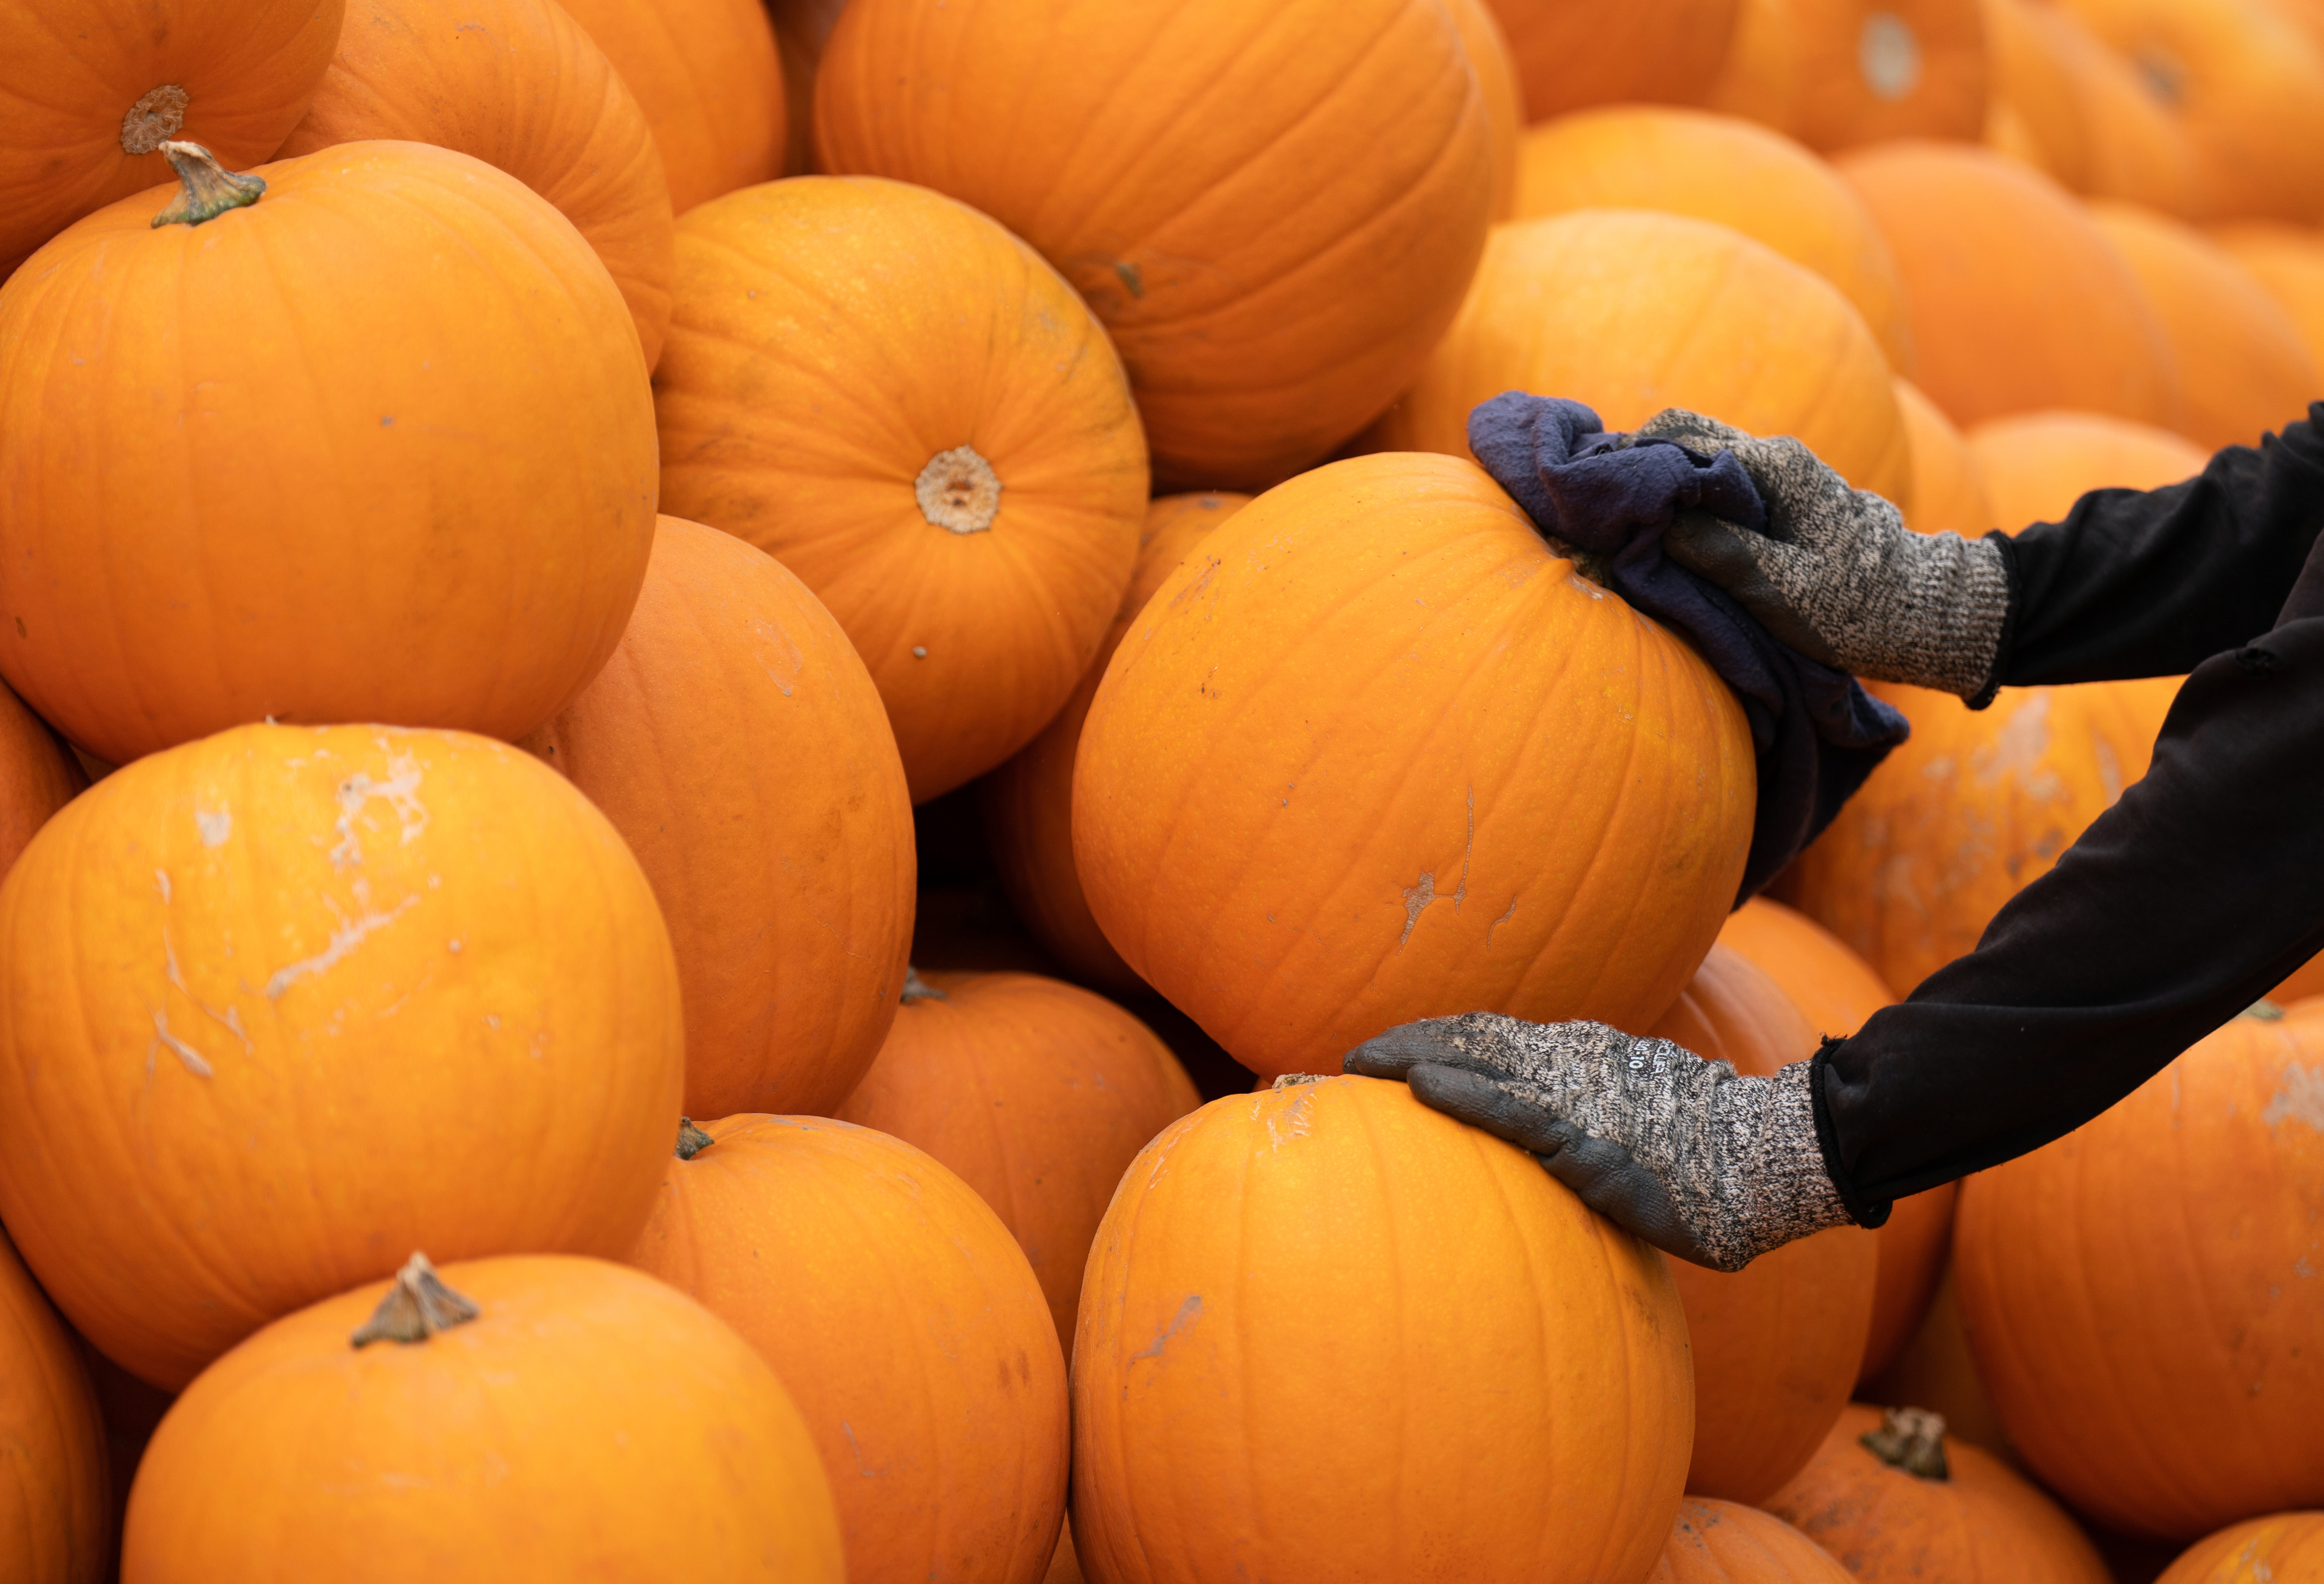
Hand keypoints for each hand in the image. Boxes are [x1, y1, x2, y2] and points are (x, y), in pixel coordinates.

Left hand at [1342, 1013, 1855, 1270]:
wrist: (1769, 1161)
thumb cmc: (1696, 1149)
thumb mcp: (1623, 1114)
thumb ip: (1569, 1113)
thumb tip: (1533, 1131)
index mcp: (1575, 1059)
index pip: (1489, 1038)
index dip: (1432, 1039)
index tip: (1378, 1052)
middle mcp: (1574, 1068)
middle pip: (1478, 1044)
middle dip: (1412, 1046)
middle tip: (1351, 1059)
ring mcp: (1587, 1105)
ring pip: (1495, 1075)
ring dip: (1432, 1070)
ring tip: (1376, 1069)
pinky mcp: (1602, 1148)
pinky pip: (1531, 1122)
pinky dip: (1478, 1103)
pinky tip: (1428, 1093)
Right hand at [1635, 408, 2011, 701]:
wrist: (1929, 615)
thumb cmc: (1860, 608)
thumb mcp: (1781, 589)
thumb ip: (1716, 550)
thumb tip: (1652, 523)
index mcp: (1772, 465)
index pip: (1676, 437)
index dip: (1627, 464)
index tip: (1593, 499)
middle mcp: (1775, 456)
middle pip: (1683, 435)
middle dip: (1639, 466)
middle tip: (1601, 511)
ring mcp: (1781, 475)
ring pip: (1700, 460)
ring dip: (1662, 487)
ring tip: (1625, 527)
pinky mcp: (1784, 500)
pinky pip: (1720, 485)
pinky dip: (1687, 502)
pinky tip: (1667, 536)